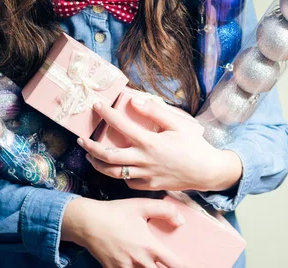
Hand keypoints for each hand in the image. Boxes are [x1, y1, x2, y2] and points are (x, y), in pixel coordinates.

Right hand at [61, 196, 190, 267]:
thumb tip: (181, 221)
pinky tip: (139, 266)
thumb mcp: (141, 205)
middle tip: (171, 265)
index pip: (173, 264)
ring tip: (155, 264)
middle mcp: (139, 261)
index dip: (184, 267)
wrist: (87, 222)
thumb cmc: (116, 212)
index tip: (192, 266)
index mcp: (149, 246)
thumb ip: (164, 210)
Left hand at [78, 98, 242, 191]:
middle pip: (108, 156)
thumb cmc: (194, 145)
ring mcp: (145, 176)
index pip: (121, 126)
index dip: (107, 114)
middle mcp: (143, 161)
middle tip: (80, 140)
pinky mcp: (149, 186)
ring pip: (113, 173)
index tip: (96, 106)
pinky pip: (127, 182)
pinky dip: (118, 175)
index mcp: (149, 142)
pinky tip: (115, 168)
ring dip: (98, 164)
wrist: (207, 171)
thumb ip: (155, 112)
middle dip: (90, 147)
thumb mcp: (177, 123)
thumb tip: (135, 100)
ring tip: (89, 156)